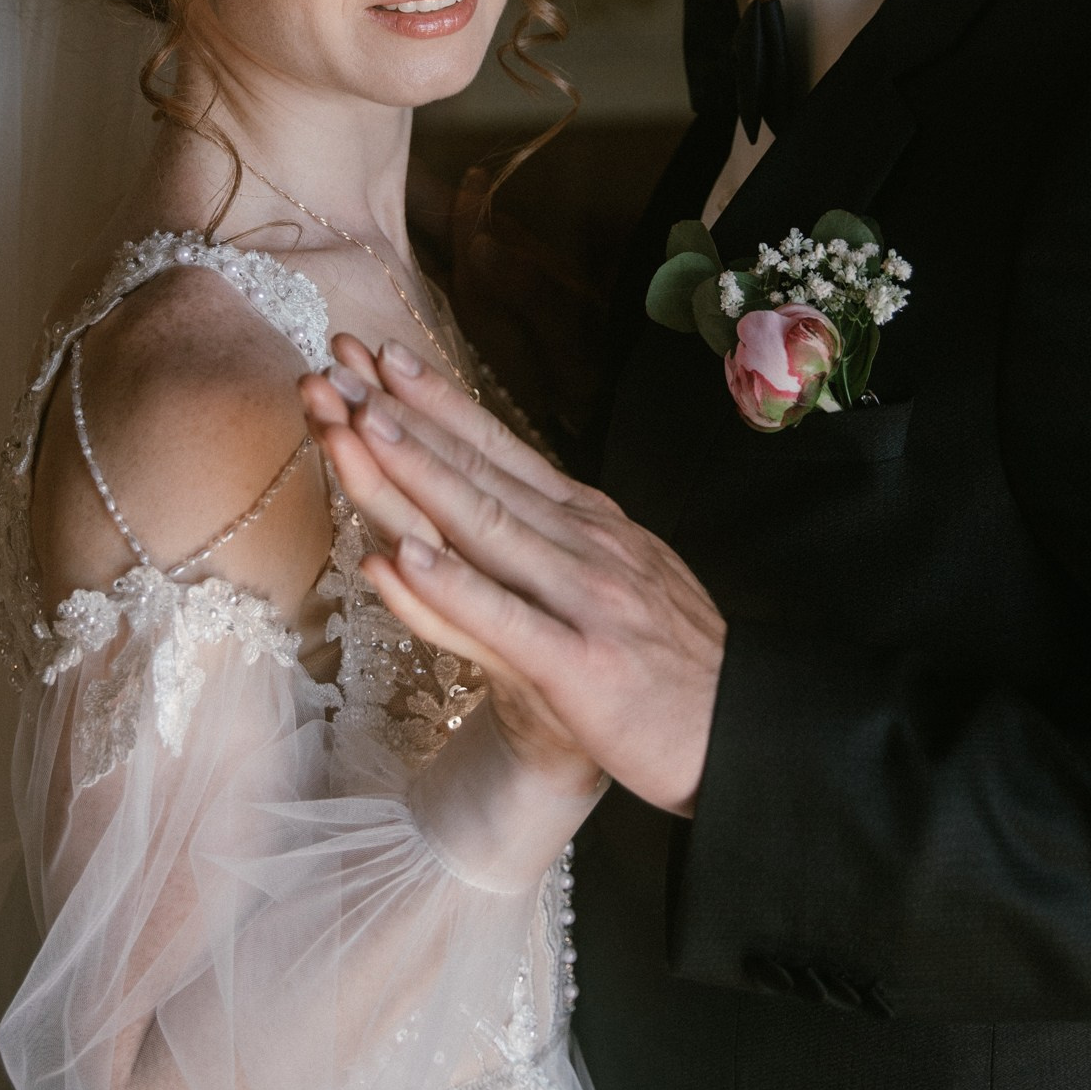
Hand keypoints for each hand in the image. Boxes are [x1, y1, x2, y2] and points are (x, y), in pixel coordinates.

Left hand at [299, 338, 726, 815]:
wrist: (750, 732)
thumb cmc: (674, 665)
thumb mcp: (621, 577)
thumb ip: (562, 539)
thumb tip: (507, 497)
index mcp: (589, 524)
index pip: (500, 450)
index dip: (437, 403)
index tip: (378, 358)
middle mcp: (584, 546)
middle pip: (478, 473)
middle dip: (403, 418)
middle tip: (339, 365)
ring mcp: (582, 601)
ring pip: (482, 527)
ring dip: (415, 473)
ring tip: (358, 427)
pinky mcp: (578, 666)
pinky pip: (501, 621)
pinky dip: (449, 586)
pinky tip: (400, 556)